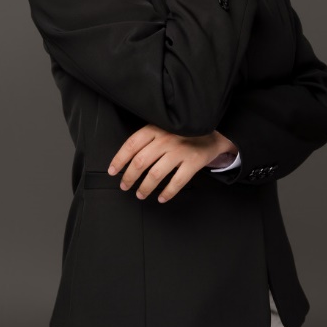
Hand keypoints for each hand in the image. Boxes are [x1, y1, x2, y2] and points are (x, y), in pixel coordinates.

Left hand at [107, 124, 237, 202]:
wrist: (213, 133)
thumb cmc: (182, 133)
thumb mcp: (163, 128)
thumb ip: (147, 139)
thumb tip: (125, 159)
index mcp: (156, 129)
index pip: (131, 145)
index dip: (119, 160)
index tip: (113, 171)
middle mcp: (167, 139)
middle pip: (141, 162)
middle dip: (129, 177)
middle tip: (125, 186)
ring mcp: (181, 150)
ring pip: (156, 174)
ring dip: (145, 187)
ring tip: (140, 194)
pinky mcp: (194, 162)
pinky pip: (177, 182)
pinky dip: (167, 193)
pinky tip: (161, 197)